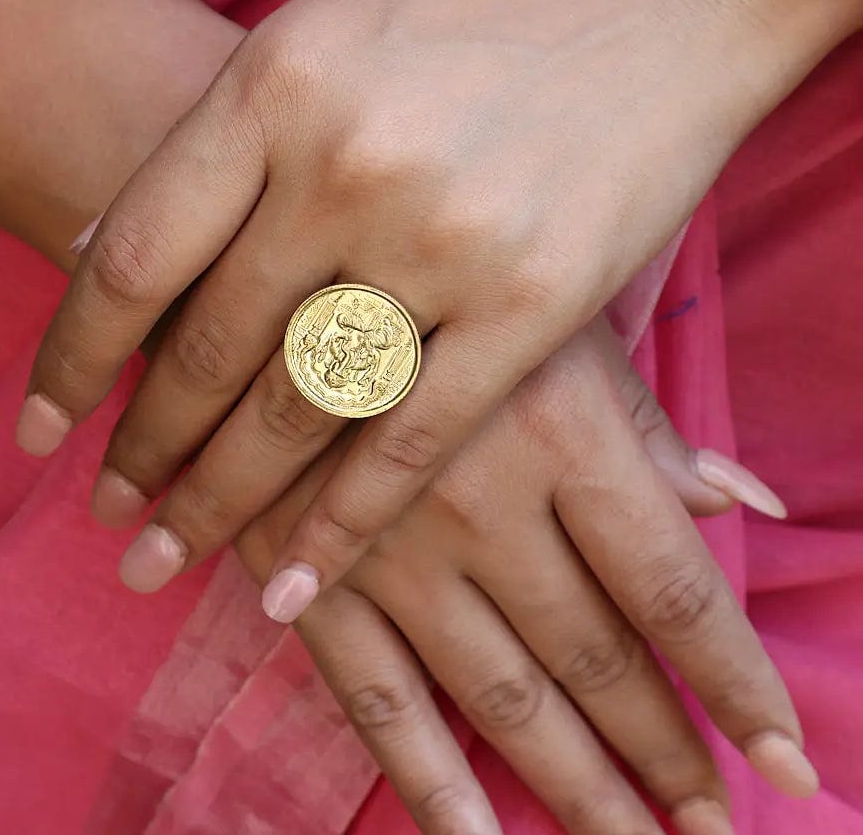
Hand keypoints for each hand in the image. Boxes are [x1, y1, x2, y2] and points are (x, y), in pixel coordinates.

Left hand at [19, 0, 794, 609]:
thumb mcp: (321, 25)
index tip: (41, 430)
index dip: (73, 358)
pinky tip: (288, 581)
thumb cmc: (478, 3)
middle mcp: (347, 168)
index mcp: (277, 85)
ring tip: (166, 554)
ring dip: (220, 498)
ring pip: (298, 410)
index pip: (135, 256)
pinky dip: (343, 522)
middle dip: (145, 445)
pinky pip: (414, 438)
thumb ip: (218, 136)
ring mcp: (444, 242)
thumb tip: (99, 249)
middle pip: (208, 348)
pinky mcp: (535, 305)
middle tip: (109, 512)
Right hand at [235, 319, 812, 834]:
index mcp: (557, 430)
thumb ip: (647, 428)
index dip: (737, 681)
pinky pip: (376, 700)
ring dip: (576, 786)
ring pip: (502, 697)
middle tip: (715, 825)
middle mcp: (482, 503)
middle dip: (664, 750)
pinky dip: (430, 781)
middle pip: (597, 655)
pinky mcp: (307, 578)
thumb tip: (751, 506)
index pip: (671, 587)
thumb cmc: (435, 294)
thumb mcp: (550, 328)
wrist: (267, 279)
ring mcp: (389, 550)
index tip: (790, 760)